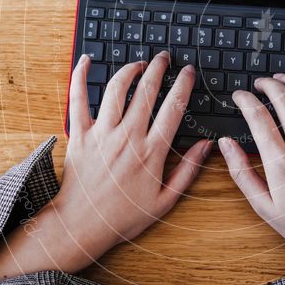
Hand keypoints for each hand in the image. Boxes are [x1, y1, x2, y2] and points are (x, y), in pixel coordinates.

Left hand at [0, 51, 210, 283]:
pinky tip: (86, 61)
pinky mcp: (79, 135)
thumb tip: (207, 146)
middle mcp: (127, 137)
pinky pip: (78, 99)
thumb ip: (188, 171)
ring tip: (139, 63)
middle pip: (147, 91)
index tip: (189, 72)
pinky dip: (80, 76)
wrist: (81, 226)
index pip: (173, 108)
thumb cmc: (122, 217)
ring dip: (130, 69)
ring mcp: (102, 133)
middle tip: (165, 58)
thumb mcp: (164, 201)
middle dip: (159, 68)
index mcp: (151, 152)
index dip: (183, 85)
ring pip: (117, 89)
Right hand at [220, 72, 284, 284]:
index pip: (258, 117)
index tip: (239, 96)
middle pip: (284, 100)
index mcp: (281, 163)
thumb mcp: (264, 208)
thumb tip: (225, 145)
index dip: (245, 100)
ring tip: (282, 78)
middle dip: (267, 85)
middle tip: (259, 84)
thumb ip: (241, 173)